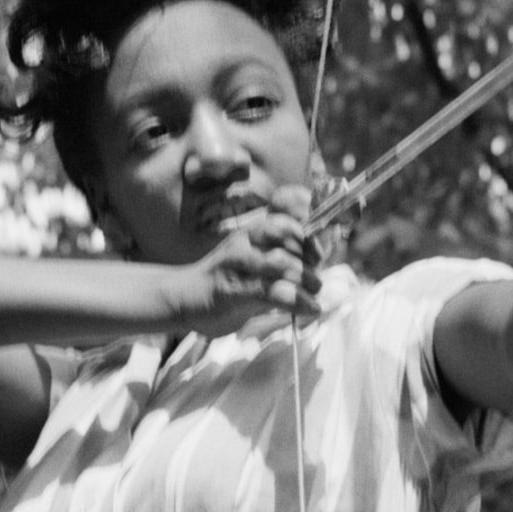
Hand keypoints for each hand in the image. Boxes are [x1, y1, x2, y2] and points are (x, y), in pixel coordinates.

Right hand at [172, 184, 322, 336]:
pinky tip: (310, 308)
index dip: (311, 211)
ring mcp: (237, 263)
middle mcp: (245, 238)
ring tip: (315, 291)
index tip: (328, 232)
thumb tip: (328, 250)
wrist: (184, 299)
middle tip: (318, 270)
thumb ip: (289, 254)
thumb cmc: (229, 280)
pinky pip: (270, 291)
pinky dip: (297, 300)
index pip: (285, 203)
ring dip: (306, 278)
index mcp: (254, 228)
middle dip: (312, 251)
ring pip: (281, 262)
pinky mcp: (232, 290)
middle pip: (287, 232)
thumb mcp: (259, 260)